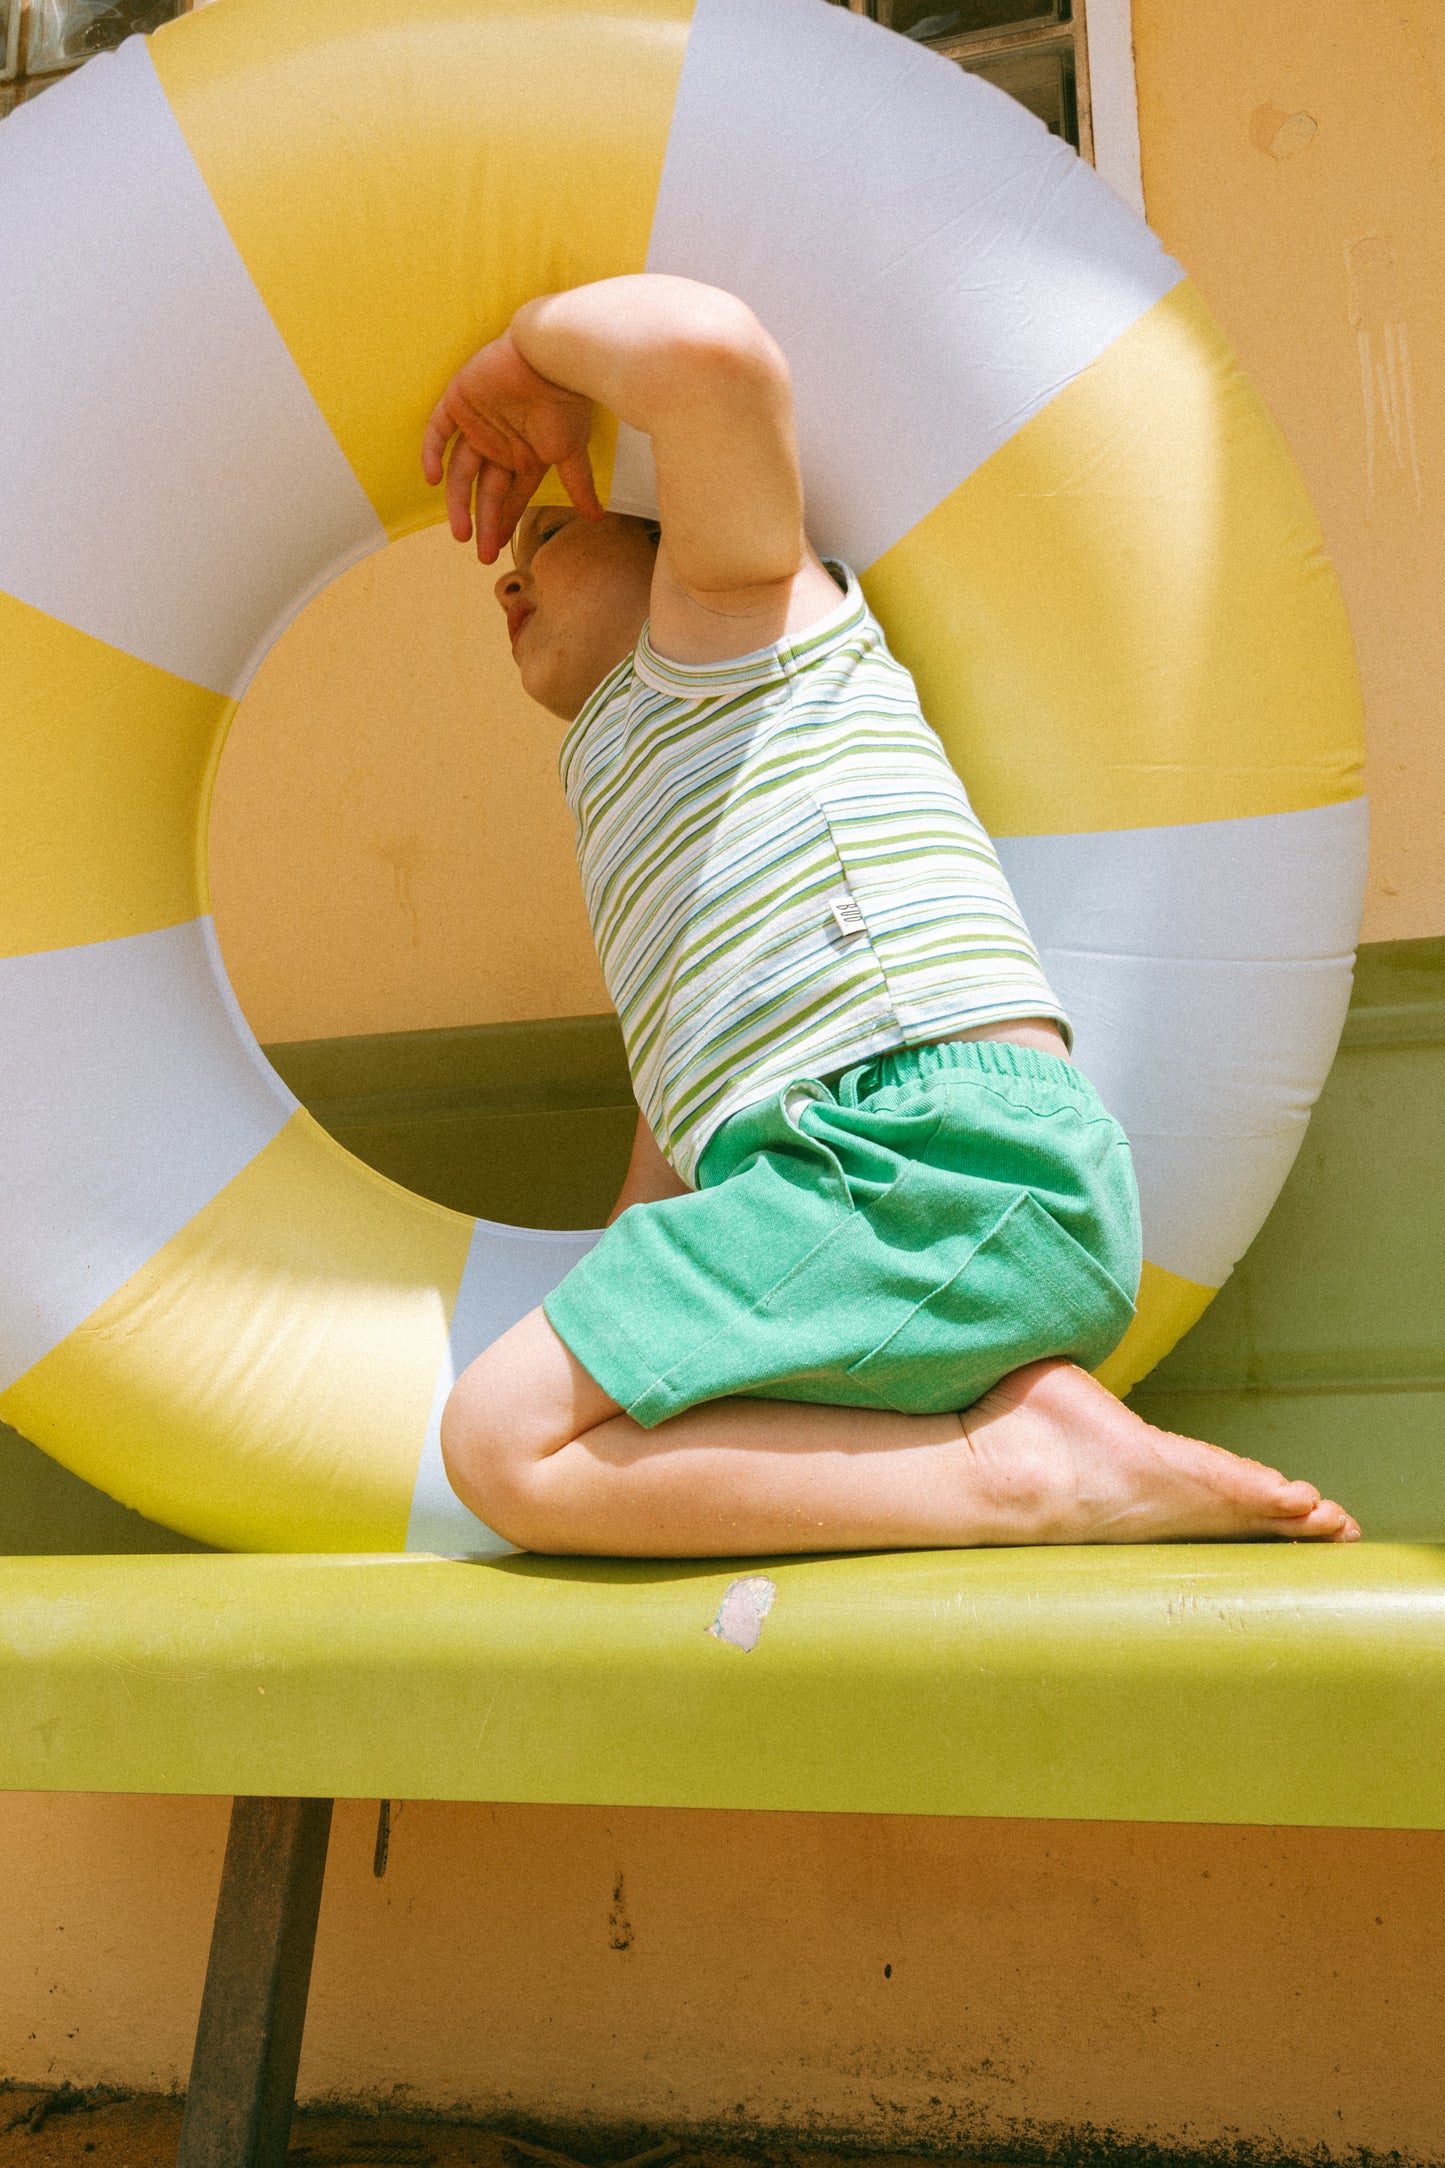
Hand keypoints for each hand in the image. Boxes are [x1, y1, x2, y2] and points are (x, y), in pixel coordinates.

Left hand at [421, 330, 603, 561]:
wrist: (548, 355)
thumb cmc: (564, 400)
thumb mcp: (571, 450)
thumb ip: (578, 484)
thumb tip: (597, 517)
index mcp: (523, 455)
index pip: (510, 496)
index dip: (504, 521)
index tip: (498, 549)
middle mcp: (499, 443)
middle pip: (485, 490)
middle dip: (484, 522)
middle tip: (482, 553)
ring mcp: (476, 423)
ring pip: (461, 470)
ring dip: (458, 502)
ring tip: (460, 532)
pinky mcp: (458, 401)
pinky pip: (437, 431)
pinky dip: (431, 453)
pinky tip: (433, 478)